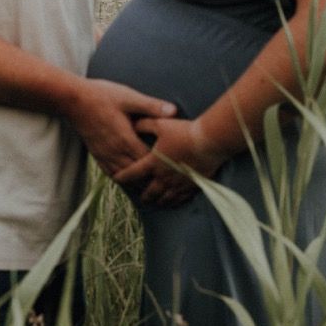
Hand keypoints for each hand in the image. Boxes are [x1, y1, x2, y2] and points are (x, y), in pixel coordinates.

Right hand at [69, 79, 175, 176]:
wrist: (73, 100)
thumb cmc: (101, 96)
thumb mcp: (129, 97)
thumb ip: (151, 106)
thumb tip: (174, 111)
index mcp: (126, 139)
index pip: (147, 161)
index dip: (161, 165)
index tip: (173, 164)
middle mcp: (115, 152)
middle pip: (136, 174)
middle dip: (150, 176)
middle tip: (165, 177)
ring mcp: (104, 155)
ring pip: (123, 177)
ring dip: (136, 180)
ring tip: (150, 180)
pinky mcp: (97, 154)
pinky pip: (111, 173)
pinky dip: (122, 177)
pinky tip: (129, 175)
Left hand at [113, 118, 228, 207]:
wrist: (209, 142)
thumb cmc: (184, 132)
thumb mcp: (161, 124)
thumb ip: (145, 124)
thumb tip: (134, 123)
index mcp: (153, 163)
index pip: (132, 174)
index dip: (122, 177)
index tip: (116, 179)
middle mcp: (163, 177)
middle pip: (149, 192)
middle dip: (143, 195)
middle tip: (140, 196)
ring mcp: (178, 184)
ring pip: (164, 199)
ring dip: (158, 200)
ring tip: (156, 202)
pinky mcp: (192, 186)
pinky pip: (180, 199)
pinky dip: (174, 201)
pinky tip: (174, 201)